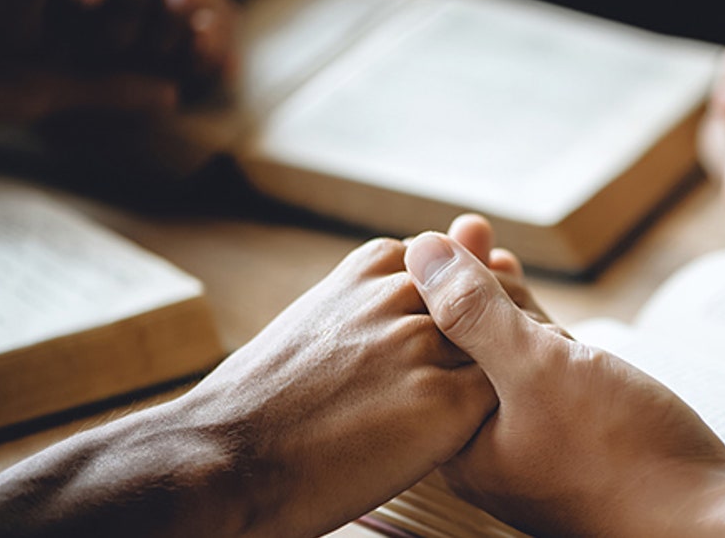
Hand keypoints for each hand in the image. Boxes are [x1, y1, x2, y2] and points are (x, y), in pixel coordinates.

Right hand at [33, 0, 236, 85]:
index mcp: (56, 9)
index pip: (66, 15)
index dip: (82, 1)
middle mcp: (96, 43)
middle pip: (113, 38)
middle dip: (133, 1)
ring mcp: (143, 59)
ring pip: (157, 53)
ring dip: (175, 20)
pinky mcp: (183, 64)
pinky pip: (196, 66)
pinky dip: (208, 49)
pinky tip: (217, 21)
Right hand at [164, 236, 496, 536]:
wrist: (225, 458)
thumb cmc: (267, 399)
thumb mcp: (318, 317)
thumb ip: (372, 296)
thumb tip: (417, 275)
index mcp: (373, 265)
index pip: (454, 271)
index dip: (456, 316)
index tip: (437, 350)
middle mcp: (404, 293)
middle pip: (484, 302)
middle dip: (484, 341)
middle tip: (457, 388)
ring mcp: (426, 345)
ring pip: (499, 345)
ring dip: (497, 374)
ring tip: (462, 416)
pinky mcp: (445, 402)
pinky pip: (499, 397)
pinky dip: (495, 415)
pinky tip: (466, 437)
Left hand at [405, 232, 724, 536]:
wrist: (707, 520)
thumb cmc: (621, 458)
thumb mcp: (538, 370)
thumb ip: (475, 312)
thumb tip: (423, 252)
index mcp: (463, 444)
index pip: (433, 351)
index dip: (434, 288)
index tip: (436, 237)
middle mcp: (492, 449)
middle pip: (469, 352)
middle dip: (471, 289)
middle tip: (469, 230)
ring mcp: (538, 444)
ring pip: (513, 361)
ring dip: (508, 306)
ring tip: (495, 254)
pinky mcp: (582, 438)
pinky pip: (552, 378)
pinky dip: (546, 337)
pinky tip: (543, 314)